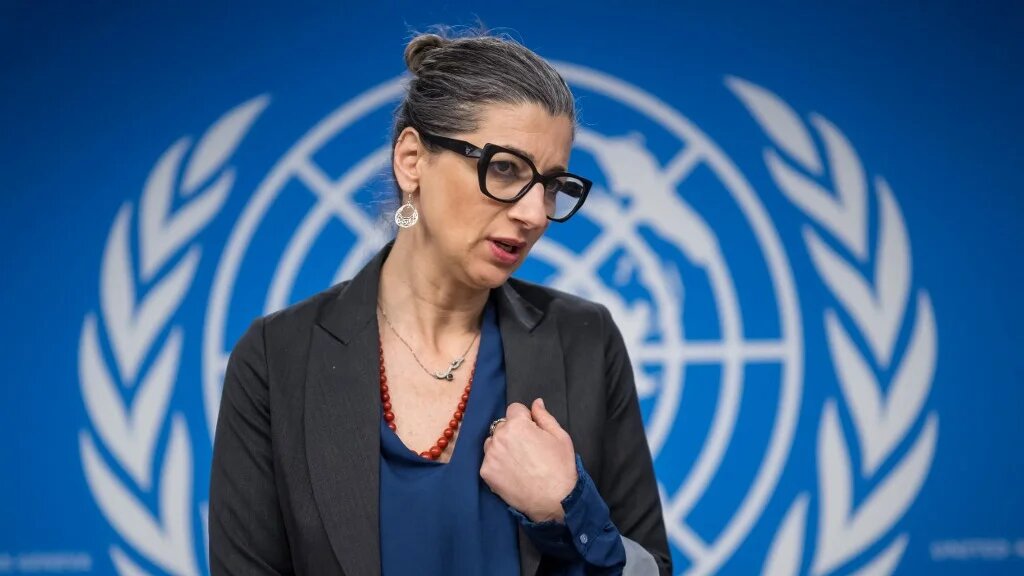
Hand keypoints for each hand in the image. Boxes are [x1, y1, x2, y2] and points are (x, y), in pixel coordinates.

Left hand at [480, 398, 577, 522]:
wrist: (555, 501)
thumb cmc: (561, 468)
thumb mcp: (560, 436)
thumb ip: (544, 416)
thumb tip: (536, 403)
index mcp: (518, 424)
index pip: (514, 409)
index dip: (525, 419)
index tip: (532, 432)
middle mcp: (500, 436)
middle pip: (502, 426)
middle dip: (512, 432)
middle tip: (527, 450)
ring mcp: (491, 455)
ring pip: (492, 443)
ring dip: (502, 447)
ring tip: (519, 462)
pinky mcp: (486, 472)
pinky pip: (489, 461)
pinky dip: (497, 464)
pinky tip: (512, 473)